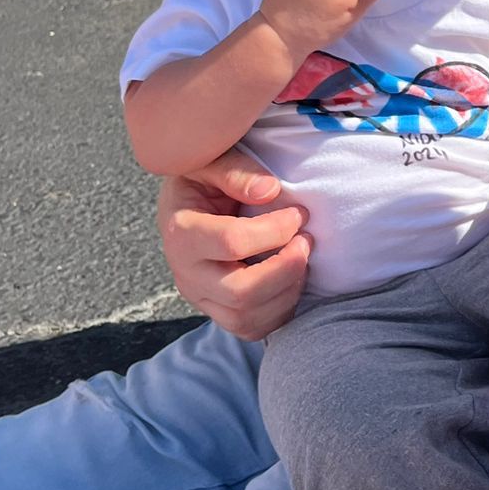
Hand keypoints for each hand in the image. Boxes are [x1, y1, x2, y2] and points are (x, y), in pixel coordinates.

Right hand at [156, 147, 310, 337]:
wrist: (188, 204)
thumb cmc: (204, 179)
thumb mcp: (210, 160)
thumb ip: (235, 170)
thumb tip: (270, 191)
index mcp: (181, 232)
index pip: (232, 242)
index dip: (275, 229)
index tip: (298, 213)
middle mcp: (186, 272)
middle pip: (241, 292)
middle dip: (286, 268)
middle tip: (306, 241)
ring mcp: (201, 297)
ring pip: (247, 318)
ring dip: (288, 290)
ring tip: (302, 257)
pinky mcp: (218, 311)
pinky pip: (252, 329)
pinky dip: (281, 309)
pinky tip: (292, 279)